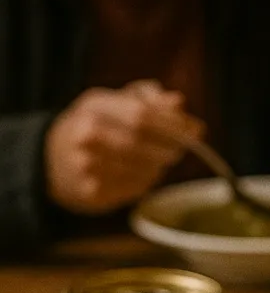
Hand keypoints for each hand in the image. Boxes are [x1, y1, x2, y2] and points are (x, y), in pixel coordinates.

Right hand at [44, 80, 203, 213]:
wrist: (49, 162)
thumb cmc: (92, 126)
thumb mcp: (113, 102)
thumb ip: (147, 99)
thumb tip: (178, 103)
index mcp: (93, 105)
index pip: (142, 114)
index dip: (174, 124)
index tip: (196, 131)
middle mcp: (85, 134)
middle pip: (143, 141)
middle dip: (171, 146)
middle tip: (183, 149)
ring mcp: (85, 165)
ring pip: (143, 168)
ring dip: (160, 165)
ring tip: (159, 160)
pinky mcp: (90, 192)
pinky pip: (134, 189)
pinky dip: (146, 182)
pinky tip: (141, 174)